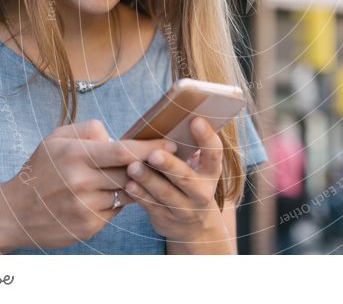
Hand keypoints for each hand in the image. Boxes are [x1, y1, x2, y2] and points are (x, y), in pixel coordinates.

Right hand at [1, 119, 176, 250]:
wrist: (14, 212)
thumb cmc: (41, 170)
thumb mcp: (57, 139)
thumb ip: (88, 130)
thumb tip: (116, 134)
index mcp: (76, 155)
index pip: (123, 150)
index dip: (151, 148)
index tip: (171, 143)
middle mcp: (81, 182)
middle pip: (130, 173)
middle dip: (151, 166)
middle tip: (169, 159)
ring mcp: (85, 207)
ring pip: (126, 193)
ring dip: (135, 184)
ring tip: (139, 175)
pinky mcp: (88, 226)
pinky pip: (116, 210)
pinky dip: (118, 201)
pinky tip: (110, 194)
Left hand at [124, 117, 230, 252]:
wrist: (195, 225)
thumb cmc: (190, 182)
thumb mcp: (198, 168)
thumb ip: (189, 147)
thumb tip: (173, 116)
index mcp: (211, 172)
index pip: (214, 153)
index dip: (206, 137)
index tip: (195, 120)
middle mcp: (202, 192)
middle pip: (185, 177)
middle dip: (169, 165)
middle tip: (153, 153)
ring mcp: (184, 209)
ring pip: (165, 194)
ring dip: (148, 180)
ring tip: (133, 167)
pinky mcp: (166, 219)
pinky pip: (151, 206)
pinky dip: (139, 195)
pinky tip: (128, 184)